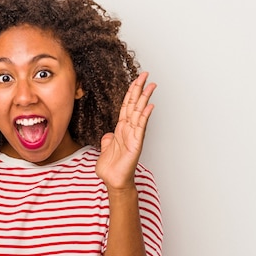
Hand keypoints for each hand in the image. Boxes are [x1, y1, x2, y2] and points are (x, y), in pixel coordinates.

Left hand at [96, 72, 155, 189]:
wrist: (113, 182)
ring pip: (139, 112)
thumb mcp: (105, 150)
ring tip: (151, 84)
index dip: (130, 92)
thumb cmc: (111, 169)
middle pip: (134, 105)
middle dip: (139, 89)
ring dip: (144, 98)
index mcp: (121, 129)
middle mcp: (128, 130)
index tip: (136, 80)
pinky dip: (144, 115)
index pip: (126, 106)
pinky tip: (149, 105)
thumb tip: (107, 134)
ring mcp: (133, 135)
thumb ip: (106, 140)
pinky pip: (140, 127)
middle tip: (145, 74)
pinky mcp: (136, 143)